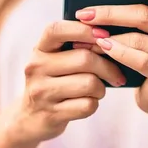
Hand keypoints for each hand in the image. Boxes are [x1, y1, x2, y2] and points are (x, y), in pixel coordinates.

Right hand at [9, 21, 125, 143]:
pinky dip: (94, 103)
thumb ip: (75, 45)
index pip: (57, 30)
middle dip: (108, 67)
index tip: (105, 35)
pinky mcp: (51, 114)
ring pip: (89, 83)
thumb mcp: (54, 59)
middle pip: (84, 59)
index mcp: (39, 49)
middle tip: (117, 74)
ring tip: (98, 89)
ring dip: (102, 88)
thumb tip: (111, 37)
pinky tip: (88, 102)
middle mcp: (36, 68)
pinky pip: (87, 105)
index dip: (84, 29)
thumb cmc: (53, 81)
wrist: (30, 117)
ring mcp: (42, 92)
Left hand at [75, 0, 147, 119]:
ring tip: (86, 37)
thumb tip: (96, 2)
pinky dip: (118, 53)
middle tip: (85, 14)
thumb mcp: (142, 37)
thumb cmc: (145, 61)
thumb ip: (132, 20)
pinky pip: (140, 60)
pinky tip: (102, 48)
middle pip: (145, 15)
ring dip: (108, 37)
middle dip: (111, 13)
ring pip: (139, 39)